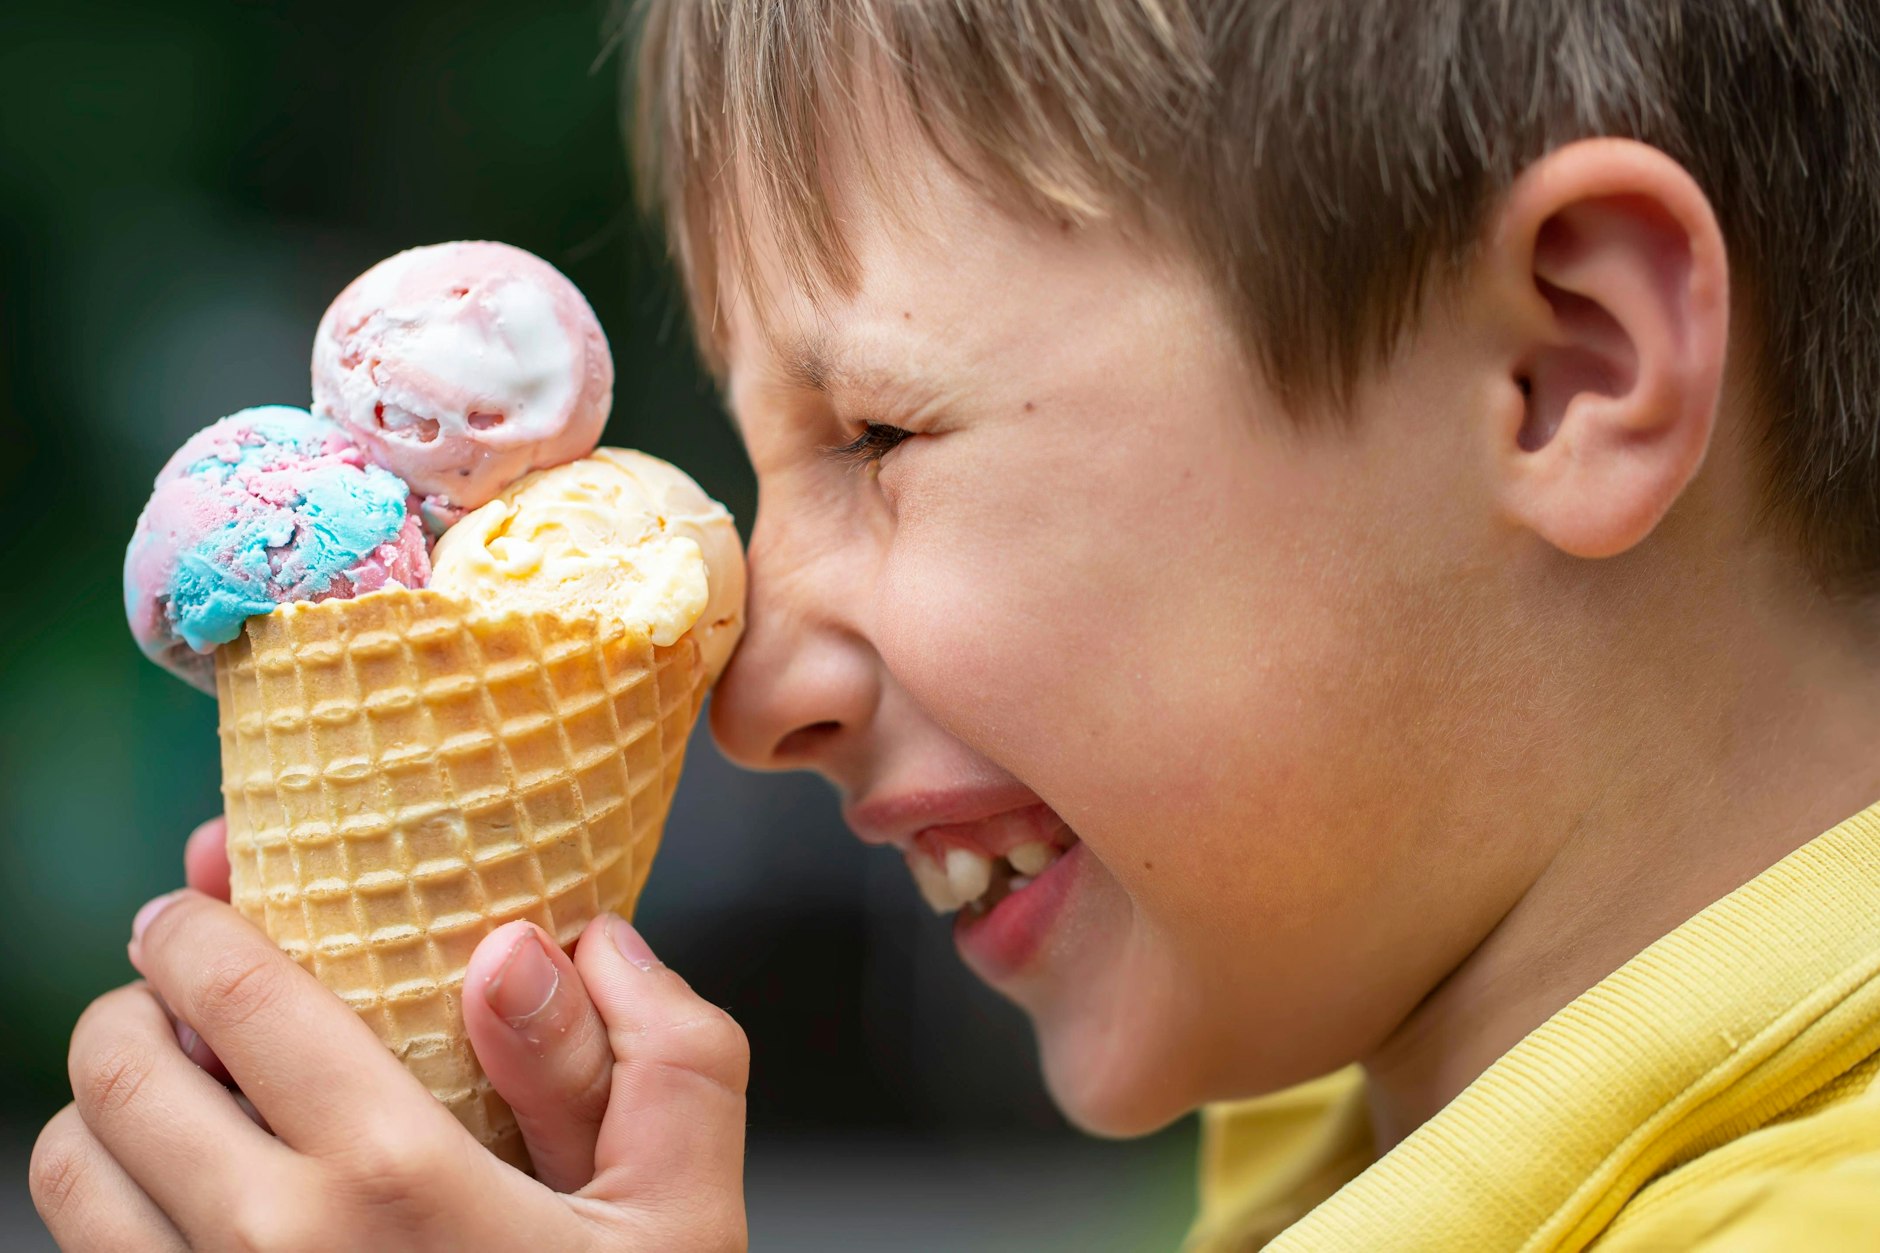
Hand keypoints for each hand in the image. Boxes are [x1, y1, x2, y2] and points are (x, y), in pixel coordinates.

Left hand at [30, 831, 749, 1250]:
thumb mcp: (688, 1217)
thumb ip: (661, 1054)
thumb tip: (553, 943)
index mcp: (394, 1180)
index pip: (237, 995)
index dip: (196, 925)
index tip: (193, 900)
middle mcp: (268, 1252)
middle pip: (117, 1071)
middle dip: (137, 1006)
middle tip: (178, 994)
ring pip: (68, 1174)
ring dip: (104, 1111)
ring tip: (170, 1099)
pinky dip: (108, 1212)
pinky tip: (181, 1206)